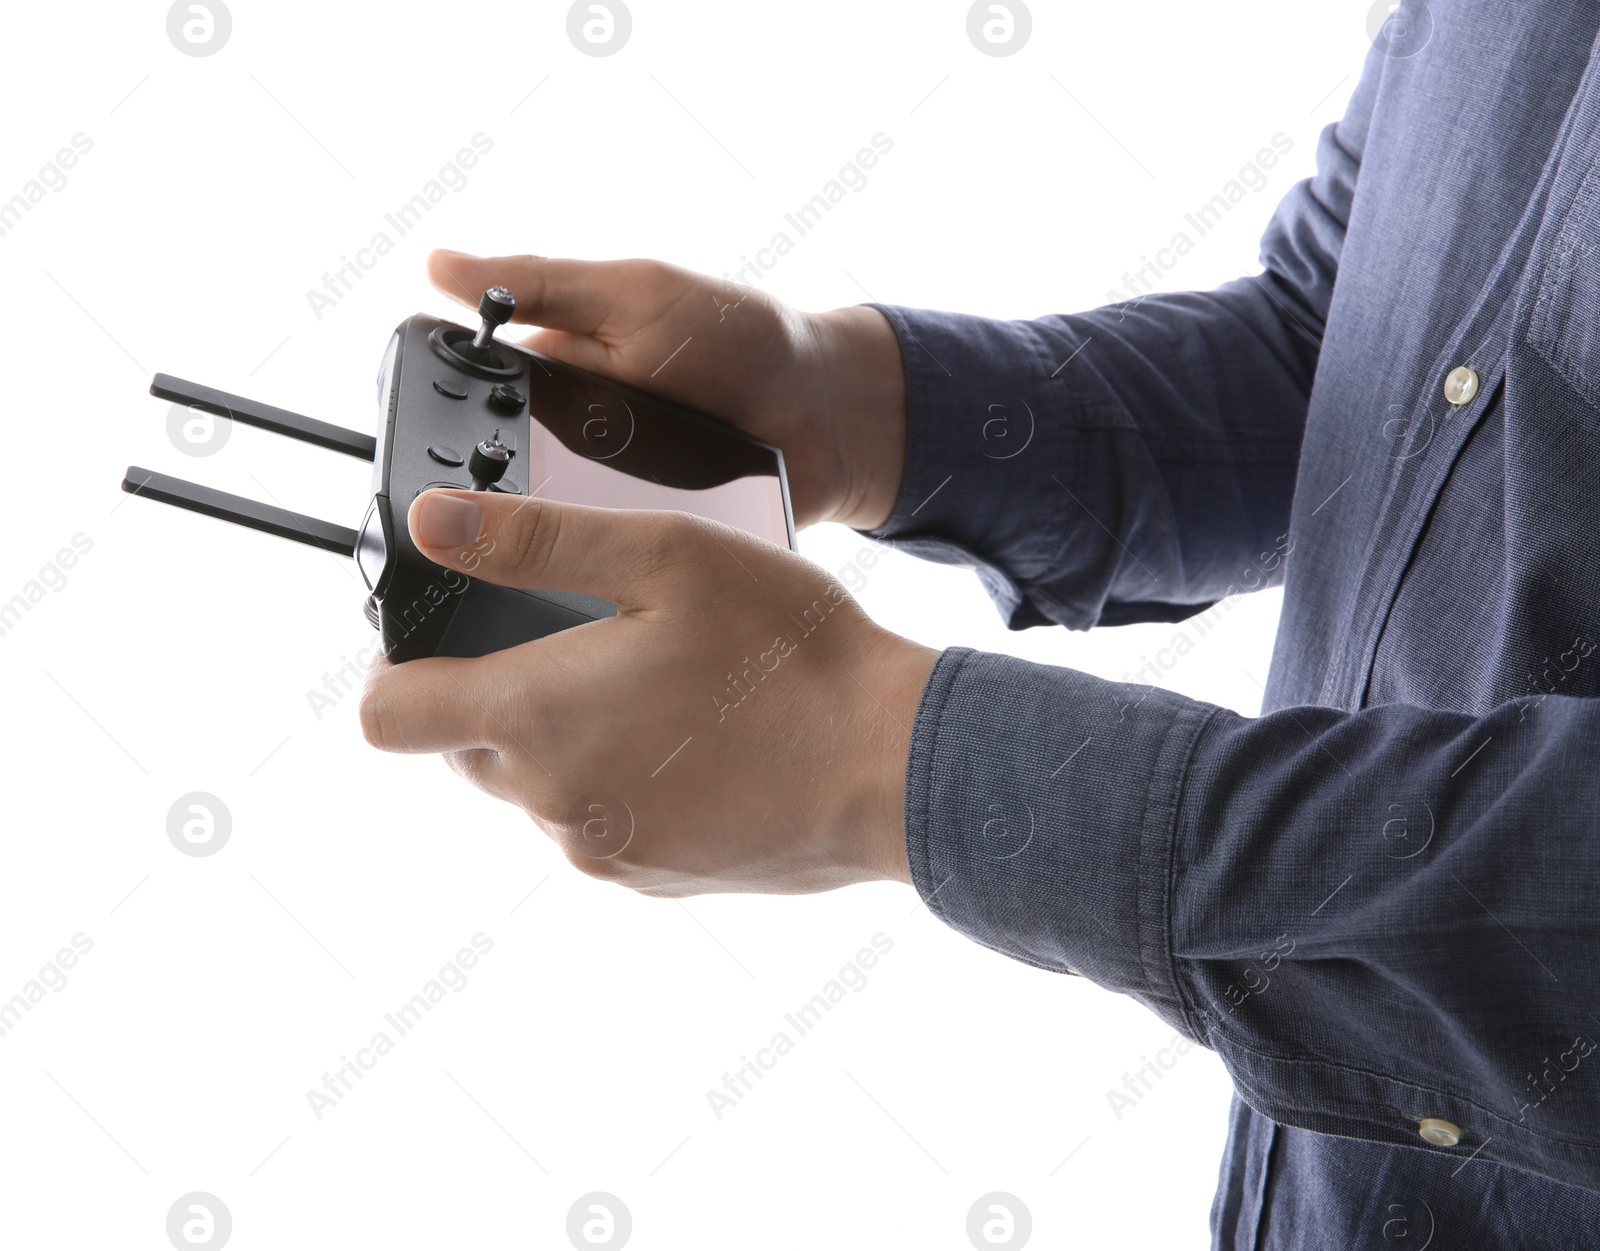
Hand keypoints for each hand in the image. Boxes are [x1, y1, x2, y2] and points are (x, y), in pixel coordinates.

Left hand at [359, 488, 938, 894]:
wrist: (893, 769)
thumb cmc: (790, 656)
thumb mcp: (666, 557)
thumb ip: (536, 539)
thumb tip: (431, 522)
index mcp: (534, 715)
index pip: (387, 714)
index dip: (392, 668)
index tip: (436, 636)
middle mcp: (548, 800)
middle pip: (465, 747)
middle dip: (503, 693)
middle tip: (591, 641)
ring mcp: (599, 850)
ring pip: (537, 785)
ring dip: (569, 738)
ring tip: (664, 689)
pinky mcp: (650, 880)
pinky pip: (597, 824)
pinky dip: (621, 783)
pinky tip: (696, 744)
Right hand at [426, 248, 907, 529]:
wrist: (833, 417)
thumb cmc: (741, 339)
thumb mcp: (637, 295)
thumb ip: (546, 285)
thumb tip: (437, 263)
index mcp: (553, 374)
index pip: (468, 406)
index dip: (440, 426)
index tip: (414, 451)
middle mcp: (571, 441)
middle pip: (497, 480)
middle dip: (486, 493)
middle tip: (467, 510)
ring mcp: (609, 499)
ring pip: (547, 531)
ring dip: (537, 538)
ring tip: (515, 555)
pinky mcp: (648, 547)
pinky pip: (607, 565)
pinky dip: (596, 568)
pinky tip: (580, 582)